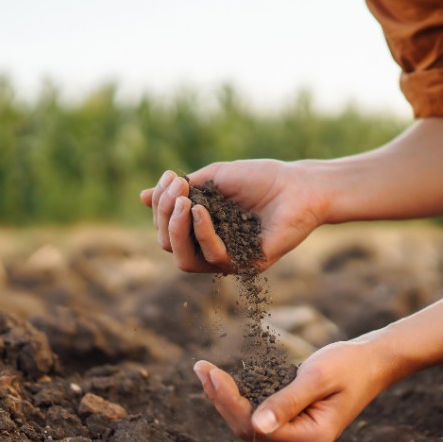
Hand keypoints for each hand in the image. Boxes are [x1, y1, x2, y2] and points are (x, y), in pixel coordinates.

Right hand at [139, 159, 327, 272]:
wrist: (300, 185)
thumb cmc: (261, 179)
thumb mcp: (214, 178)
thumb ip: (182, 191)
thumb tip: (141, 197)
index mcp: (202, 229)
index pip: (166, 228)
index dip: (160, 204)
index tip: (171, 176)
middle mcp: (212, 248)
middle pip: (169, 246)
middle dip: (164, 216)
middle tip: (177, 189)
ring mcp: (229, 259)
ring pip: (185, 260)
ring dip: (176, 229)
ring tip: (184, 201)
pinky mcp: (248, 265)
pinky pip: (214, 258)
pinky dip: (203, 233)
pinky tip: (201, 211)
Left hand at [191, 338, 391, 441]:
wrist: (373, 364)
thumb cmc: (348, 365)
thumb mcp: (316, 377)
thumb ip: (286, 402)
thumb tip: (256, 426)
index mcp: (311, 439)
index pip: (255, 428)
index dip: (227, 402)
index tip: (209, 372)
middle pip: (249, 431)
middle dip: (222, 400)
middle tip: (201, 368)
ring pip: (251, 427)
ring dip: (227, 401)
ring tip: (206, 372)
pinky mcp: (296, 431)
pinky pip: (261, 421)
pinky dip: (241, 402)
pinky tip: (224, 384)